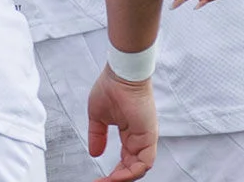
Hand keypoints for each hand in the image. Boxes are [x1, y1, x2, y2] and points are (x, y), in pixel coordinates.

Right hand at [86, 66, 156, 181]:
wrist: (120, 73)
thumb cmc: (112, 87)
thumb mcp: (97, 117)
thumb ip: (97, 136)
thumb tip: (95, 152)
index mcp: (130, 135)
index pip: (125, 162)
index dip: (113, 174)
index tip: (99, 179)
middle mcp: (140, 139)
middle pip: (132, 169)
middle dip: (116, 179)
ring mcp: (146, 138)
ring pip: (139, 169)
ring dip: (123, 178)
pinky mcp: (149, 136)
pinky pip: (144, 162)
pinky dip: (132, 172)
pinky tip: (117, 176)